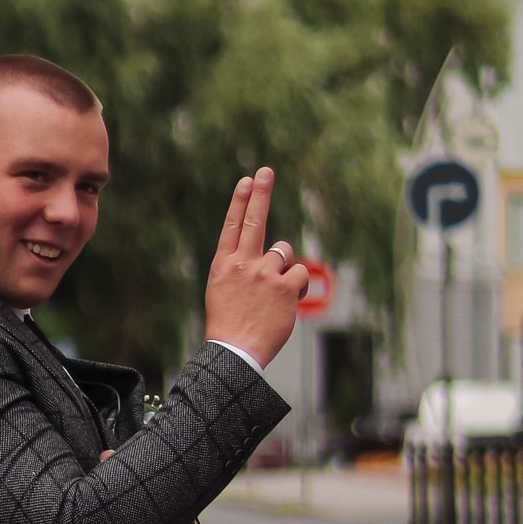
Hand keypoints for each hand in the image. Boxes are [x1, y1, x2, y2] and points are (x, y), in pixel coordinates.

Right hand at [203, 169, 304, 367]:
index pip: (232, 226)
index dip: (241, 201)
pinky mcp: (284, 286)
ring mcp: (264, 274)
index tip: (247, 180)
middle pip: (255, 221)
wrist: (234, 352)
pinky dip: (297, 286)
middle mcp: (243, 264)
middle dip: (261, 194)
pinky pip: (299, 274)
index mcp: (223, 265)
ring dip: (284, 268)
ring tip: (273, 294)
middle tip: (266, 171)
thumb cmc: (229, 324)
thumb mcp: (223, 290)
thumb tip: (273, 253)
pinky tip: (285, 302)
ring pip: (284, 252)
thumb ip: (241, 267)